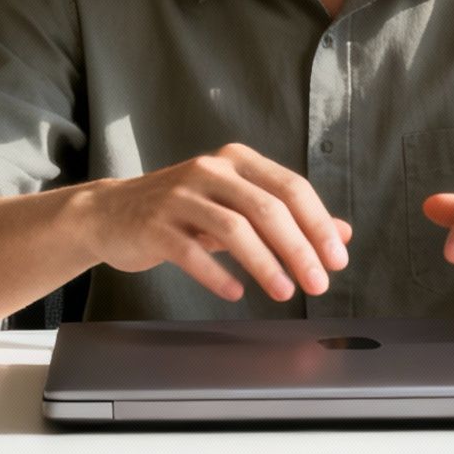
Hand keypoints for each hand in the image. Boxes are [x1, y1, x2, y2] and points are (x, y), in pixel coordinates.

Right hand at [84, 142, 352, 302]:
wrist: (111, 213)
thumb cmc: (184, 210)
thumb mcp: (237, 204)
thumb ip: (287, 217)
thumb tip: (342, 234)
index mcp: (236, 161)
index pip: (290, 188)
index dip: (319, 224)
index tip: (337, 259)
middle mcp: (210, 170)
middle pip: (267, 209)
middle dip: (299, 249)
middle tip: (319, 284)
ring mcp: (180, 196)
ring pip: (234, 229)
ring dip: (266, 264)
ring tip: (286, 292)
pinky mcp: (155, 225)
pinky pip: (191, 252)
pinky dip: (217, 274)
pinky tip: (235, 292)